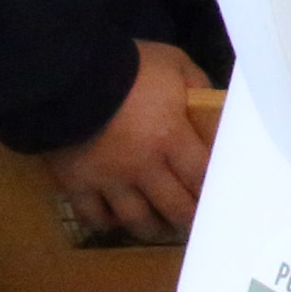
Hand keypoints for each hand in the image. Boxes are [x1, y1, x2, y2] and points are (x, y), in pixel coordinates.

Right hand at [43, 38, 214, 242]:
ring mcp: (109, 180)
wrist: (67, 74)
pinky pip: (92, 214)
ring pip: (136, 219)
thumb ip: (196, 83)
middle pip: (174, 206)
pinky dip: (105, 223)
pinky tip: (115, 222)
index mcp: (171, 138)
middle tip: (197, 222)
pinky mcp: (77, 183)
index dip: (215, 191)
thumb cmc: (127, 65)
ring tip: (163, 228)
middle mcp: (144, 167)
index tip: (223, 200)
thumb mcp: (172, 62)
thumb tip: (210, 101)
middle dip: (189, 218)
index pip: (202, 177)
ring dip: (153, 228)